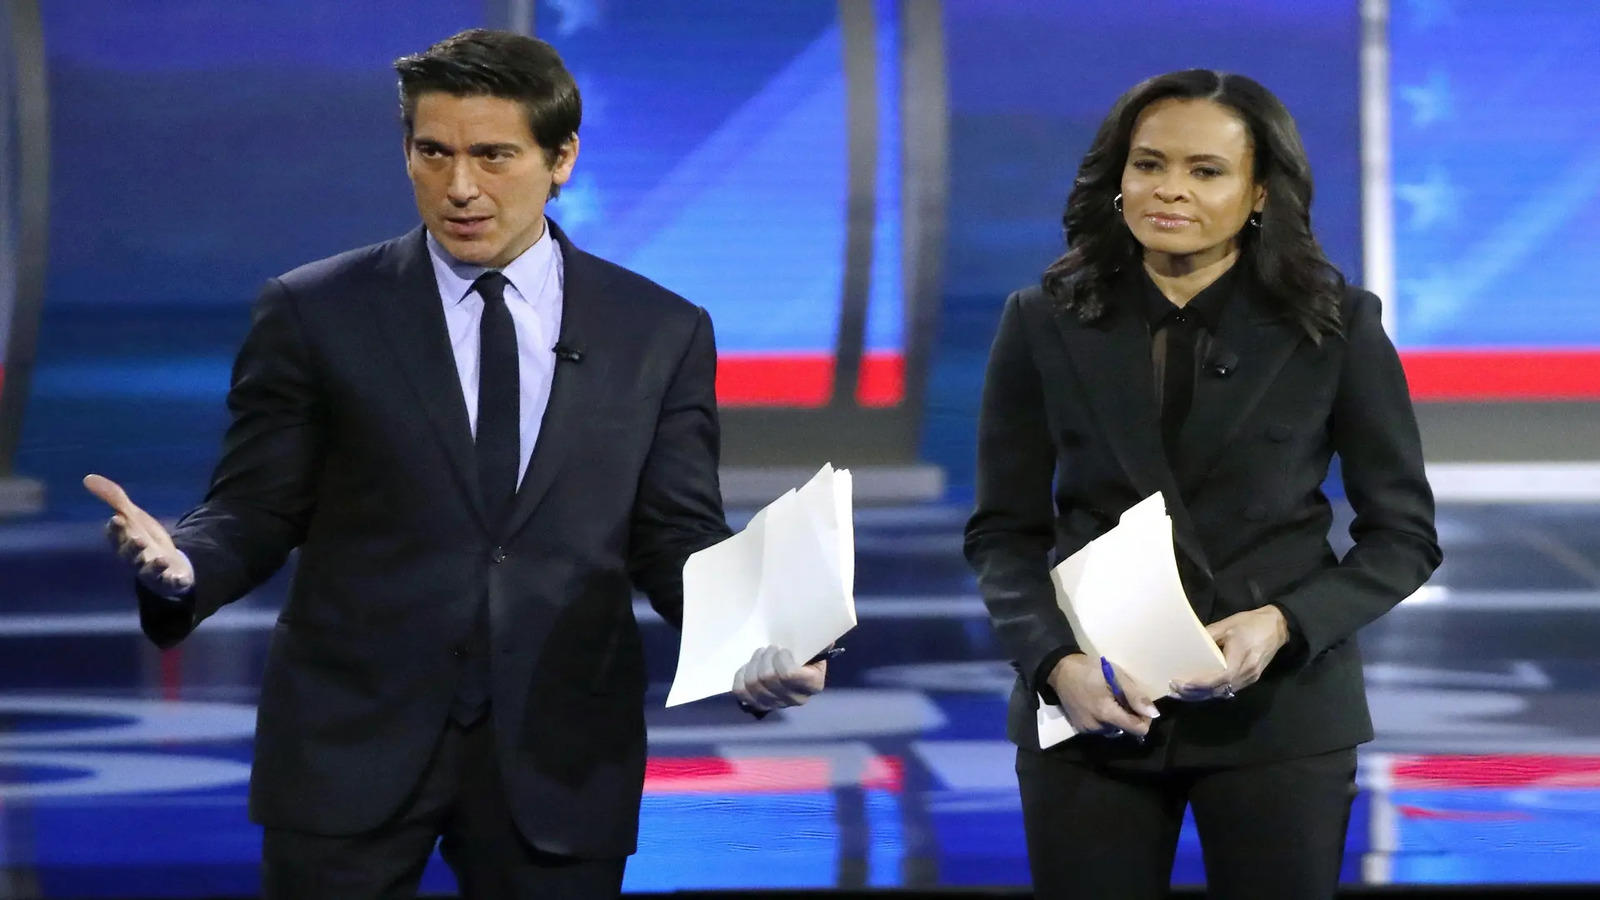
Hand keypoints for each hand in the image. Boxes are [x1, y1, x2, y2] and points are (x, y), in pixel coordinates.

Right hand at [84, 474, 194, 596]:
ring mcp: (151, 571)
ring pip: (149, 571)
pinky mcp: (169, 580)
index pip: (116, 537)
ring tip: (162, 559)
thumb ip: (114, 498)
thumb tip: (88, 478)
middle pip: (130, 554)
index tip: (118, 519)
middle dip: (133, 548)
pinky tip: (180, 579)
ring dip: (154, 566)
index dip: (116, 529)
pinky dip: (175, 582)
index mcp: (124, 542)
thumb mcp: (133, 516)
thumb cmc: (143, 538)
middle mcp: (134, 558)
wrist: (167, 564)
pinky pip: (171, 583)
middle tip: (138, 540)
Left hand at [731, 646, 825, 711]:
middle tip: (769, 648)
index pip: (789, 674)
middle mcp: (796, 699)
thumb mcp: (816, 645)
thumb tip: (821, 637)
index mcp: (813, 684)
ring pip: (753, 684)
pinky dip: (741, 676)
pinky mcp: (759, 704)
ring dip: (754, 664)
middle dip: (766, 657)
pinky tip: (749, 667)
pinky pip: (741, 692)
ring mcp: (776, 704)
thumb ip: (816, 641)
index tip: (783, 649)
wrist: (799, 666)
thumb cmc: (807, 652)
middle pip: (768, 678)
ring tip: (760, 654)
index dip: (781, 658)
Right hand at [1047, 654, 1158, 739]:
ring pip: (1113, 730)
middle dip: (1129, 717)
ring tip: (1110, 700)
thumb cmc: (1090, 669)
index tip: (1140, 706)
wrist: (1060, 670)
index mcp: (1106, 713)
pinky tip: (1099, 705)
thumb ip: (1135, 696)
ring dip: (1117, 719)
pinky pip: (1101, 729)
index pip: (1137, 729)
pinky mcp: (1080, 728)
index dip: (1145, 719)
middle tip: (1121, 698)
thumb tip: (1154, 714)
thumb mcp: (1116, 676)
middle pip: (1125, 730)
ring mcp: (1086, 729)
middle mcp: (1096, 727)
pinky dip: (1105, 720)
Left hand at [1171, 607, 1289, 699]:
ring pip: (1224, 692)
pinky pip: (1230, 689)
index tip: (1179, 682)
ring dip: (1203, 694)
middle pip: (1219, 689)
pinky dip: (1214, 690)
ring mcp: (1250, 678)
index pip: (1218, 677)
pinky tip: (1200, 688)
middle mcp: (1246, 672)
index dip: (1199, 683)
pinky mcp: (1251, 679)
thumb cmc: (1251, 624)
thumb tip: (1188, 643)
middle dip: (1196, 692)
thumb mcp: (1227, 625)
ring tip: (1182, 691)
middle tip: (1174, 689)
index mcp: (1240, 656)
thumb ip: (1208, 635)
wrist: (1278, 627)